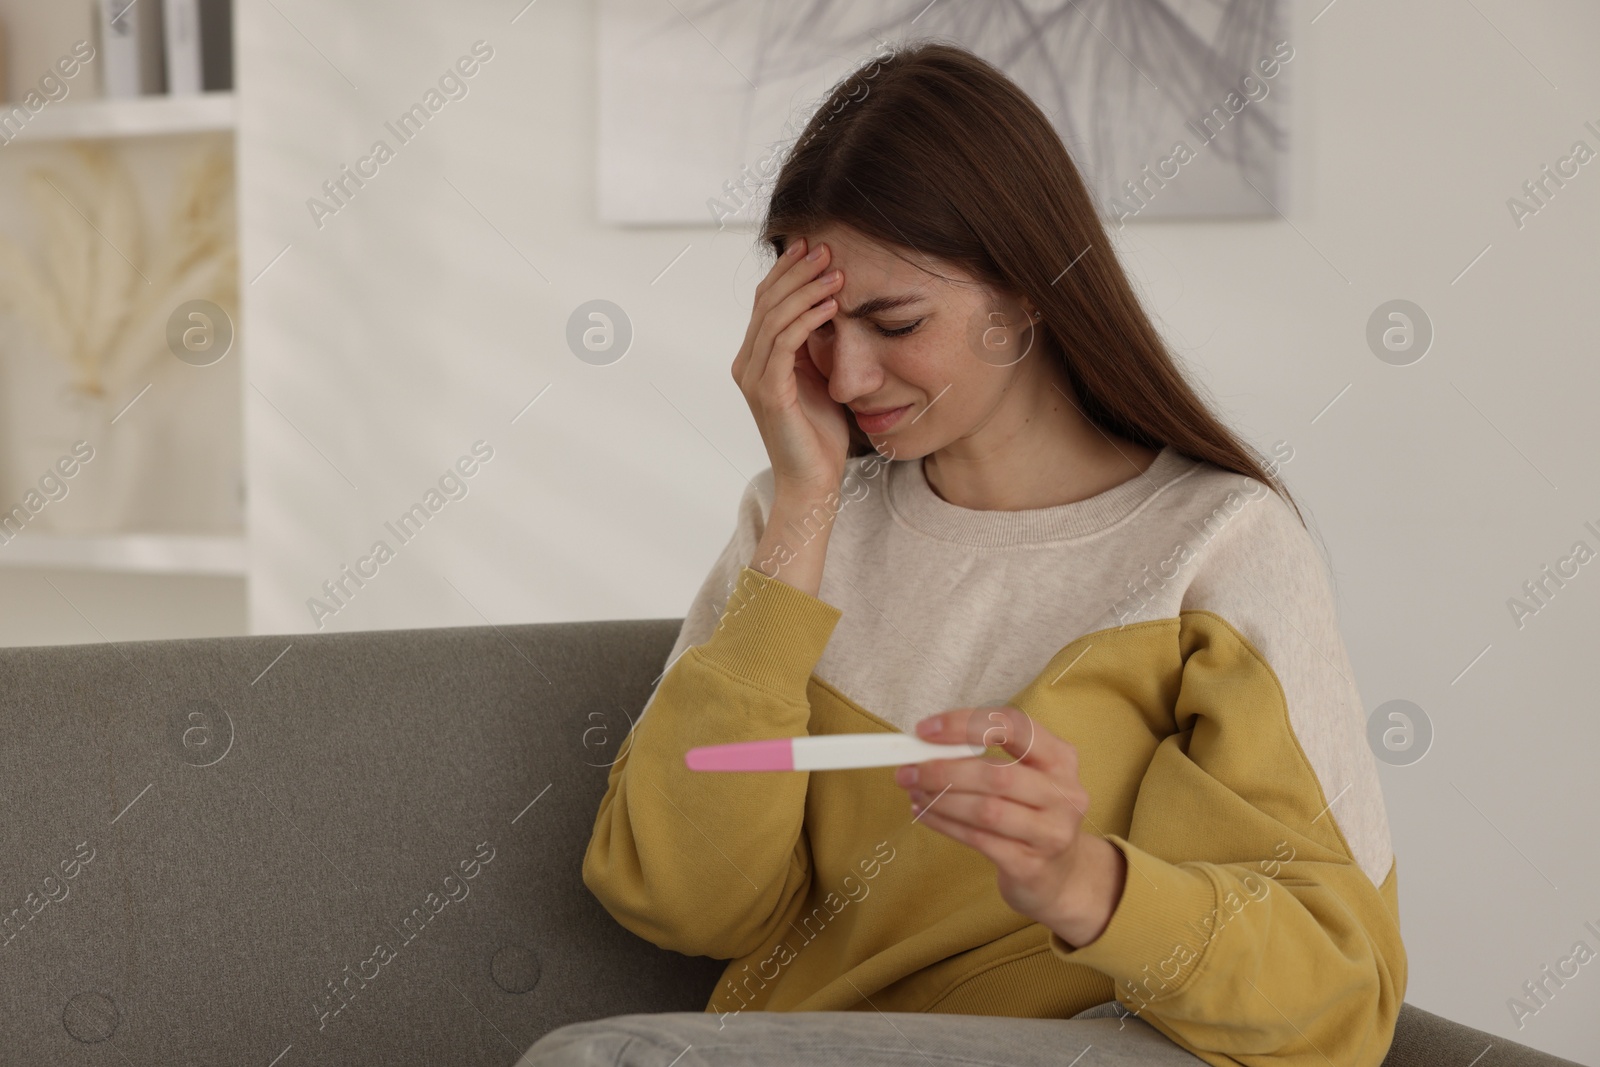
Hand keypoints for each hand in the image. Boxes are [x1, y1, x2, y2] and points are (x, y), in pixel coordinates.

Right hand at [731, 236, 850, 498]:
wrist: (813, 481)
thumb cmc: (821, 434)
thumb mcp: (820, 377)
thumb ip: (816, 344)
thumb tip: (832, 304)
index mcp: (756, 357)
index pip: (768, 301)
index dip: (789, 271)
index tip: (816, 247)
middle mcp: (747, 363)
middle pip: (767, 302)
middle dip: (797, 270)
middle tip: (826, 247)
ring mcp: (754, 377)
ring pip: (775, 317)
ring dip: (806, 289)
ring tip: (836, 271)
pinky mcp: (768, 392)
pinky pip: (784, 343)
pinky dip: (808, 318)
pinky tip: (832, 305)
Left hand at [894, 706, 1127, 947]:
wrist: (1061, 877)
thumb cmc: (1032, 816)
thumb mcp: (1025, 779)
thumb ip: (986, 758)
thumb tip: (926, 746)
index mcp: (1061, 759)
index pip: (1014, 727)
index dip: (965, 725)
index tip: (925, 731)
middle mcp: (1064, 794)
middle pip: (997, 774)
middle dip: (944, 770)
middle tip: (908, 769)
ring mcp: (1051, 833)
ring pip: (986, 810)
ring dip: (941, 799)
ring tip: (914, 792)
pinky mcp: (1031, 866)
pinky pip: (978, 839)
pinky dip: (945, 824)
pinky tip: (925, 815)